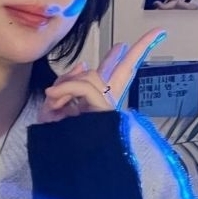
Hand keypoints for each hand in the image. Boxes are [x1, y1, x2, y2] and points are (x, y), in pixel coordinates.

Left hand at [39, 28, 165, 122]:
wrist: (58, 160)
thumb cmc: (55, 134)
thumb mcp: (57, 103)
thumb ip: (69, 82)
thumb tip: (85, 64)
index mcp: (97, 99)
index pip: (115, 74)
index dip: (129, 57)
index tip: (140, 40)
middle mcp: (107, 101)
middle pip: (124, 70)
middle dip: (134, 52)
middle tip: (143, 37)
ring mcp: (108, 106)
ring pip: (93, 77)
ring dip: (68, 84)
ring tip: (54, 99)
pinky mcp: (105, 111)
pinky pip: (86, 87)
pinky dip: (66, 89)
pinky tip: (54, 99)